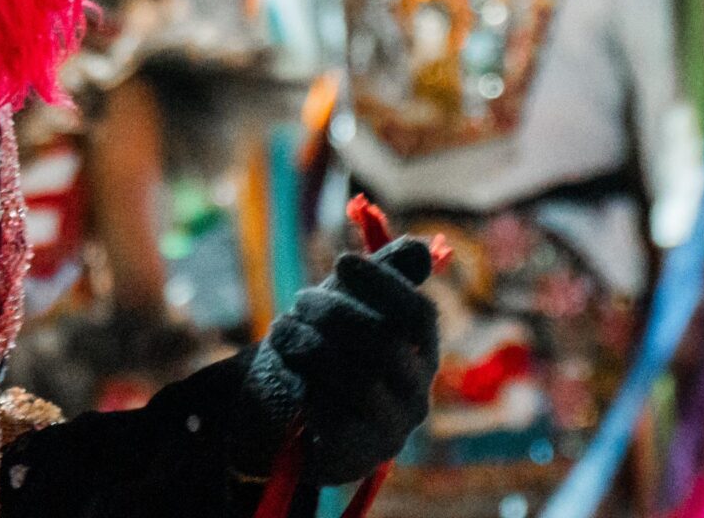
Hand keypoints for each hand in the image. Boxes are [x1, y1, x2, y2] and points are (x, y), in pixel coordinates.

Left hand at [239, 237, 438, 487]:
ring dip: (312, 345)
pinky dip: (306, 384)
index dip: (383, 283)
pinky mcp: (356, 455)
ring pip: (360, 378)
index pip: (419, 313)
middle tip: (300, 299)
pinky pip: (333, 414)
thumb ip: (383, 279)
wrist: (292, 424)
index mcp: (421, 354)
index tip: (342, 261)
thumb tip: (423, 248)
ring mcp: (390, 429)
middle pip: (385, 342)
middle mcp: (416, 394)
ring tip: (281, 329)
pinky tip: (288, 369)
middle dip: (336, 313)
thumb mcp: (349, 310)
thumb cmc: (329, 356)